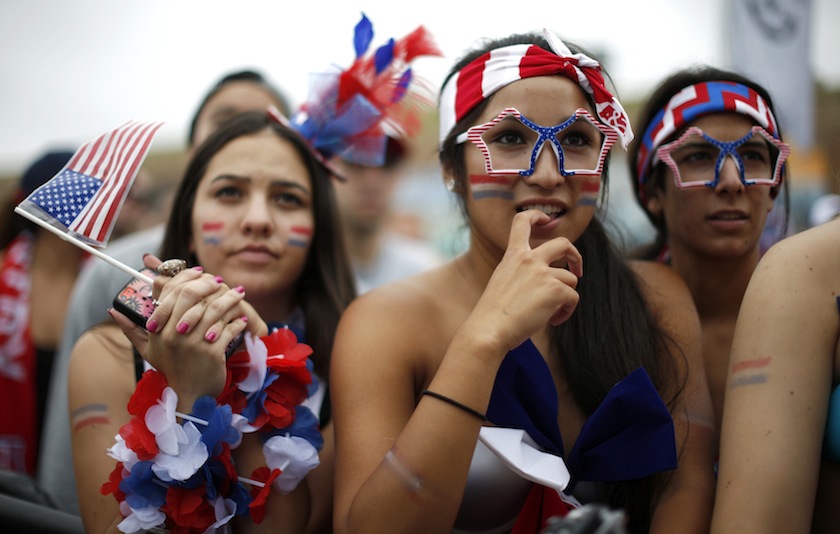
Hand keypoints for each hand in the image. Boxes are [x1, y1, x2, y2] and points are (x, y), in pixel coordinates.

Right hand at [110, 255, 262, 407]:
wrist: (189, 396)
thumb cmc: (170, 369)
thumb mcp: (148, 350)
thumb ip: (131, 330)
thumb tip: (112, 310)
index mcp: (159, 329)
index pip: (171, 292)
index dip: (186, 278)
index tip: (200, 273)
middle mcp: (174, 334)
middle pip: (191, 295)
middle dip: (209, 284)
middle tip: (220, 281)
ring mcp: (194, 343)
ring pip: (214, 309)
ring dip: (230, 298)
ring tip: (239, 293)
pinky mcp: (213, 352)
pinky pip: (229, 329)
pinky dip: (237, 322)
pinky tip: (242, 319)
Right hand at [467, 209, 582, 352]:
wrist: (489, 329)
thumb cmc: (492, 314)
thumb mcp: (503, 281)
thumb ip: (522, 273)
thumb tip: (547, 282)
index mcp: (513, 255)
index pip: (522, 221)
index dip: (536, 216)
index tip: (546, 219)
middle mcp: (529, 259)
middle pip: (563, 243)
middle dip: (575, 255)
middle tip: (577, 270)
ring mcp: (544, 274)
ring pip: (570, 279)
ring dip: (566, 296)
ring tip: (551, 313)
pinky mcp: (556, 290)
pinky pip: (573, 297)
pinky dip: (566, 310)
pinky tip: (552, 320)